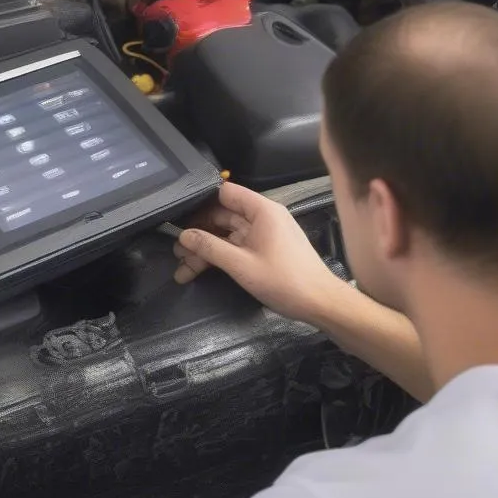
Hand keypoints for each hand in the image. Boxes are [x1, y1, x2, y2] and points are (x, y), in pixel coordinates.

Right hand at [174, 182, 344, 322]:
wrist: (321, 304)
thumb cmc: (285, 281)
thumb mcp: (241, 265)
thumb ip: (210, 248)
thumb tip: (183, 236)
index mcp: (262, 210)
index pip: (225, 193)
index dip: (201, 203)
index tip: (179, 217)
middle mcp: (263, 217)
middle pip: (222, 216)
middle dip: (198, 233)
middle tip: (176, 251)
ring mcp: (264, 235)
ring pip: (226, 235)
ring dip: (205, 250)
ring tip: (182, 268)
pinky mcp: (265, 250)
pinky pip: (236, 247)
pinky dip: (219, 258)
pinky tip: (197, 272)